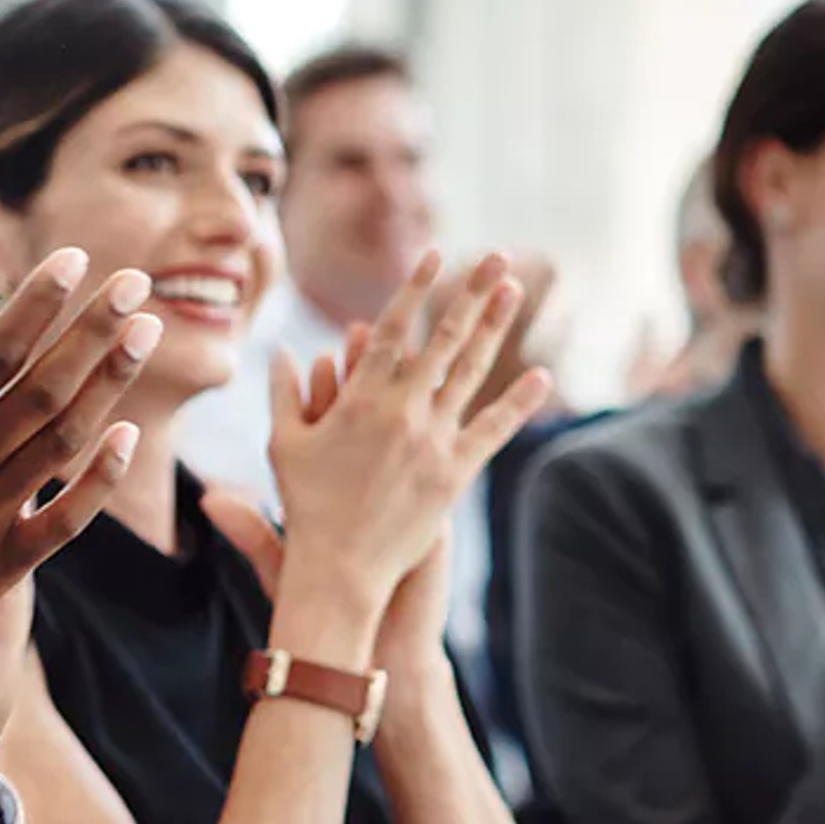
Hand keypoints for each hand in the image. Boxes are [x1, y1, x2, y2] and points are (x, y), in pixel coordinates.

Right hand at [0, 251, 155, 686]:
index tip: (74, 259)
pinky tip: (131, 434)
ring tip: (147, 332)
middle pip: (43, 387)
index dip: (37, 304)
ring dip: (110, 385)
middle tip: (138, 280)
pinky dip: (99, 480)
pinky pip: (63, 521)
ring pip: (62, 442)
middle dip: (95, 329)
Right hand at [264, 253, 552, 612]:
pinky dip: (518, 404)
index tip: (434, 254)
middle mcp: (402, 412)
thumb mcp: (284, 444)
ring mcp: (432, 442)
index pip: (393, 329)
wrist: (339, 569)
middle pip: (444, 339)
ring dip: (495, 328)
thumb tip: (281, 350)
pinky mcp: (454, 474)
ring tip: (516, 290)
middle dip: (471, 292)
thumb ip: (284, 392)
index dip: (415, 289)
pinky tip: (542, 376)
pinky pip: (492, 430)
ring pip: (470, 373)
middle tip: (497, 255)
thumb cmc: (305, 507)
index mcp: (360, 399)